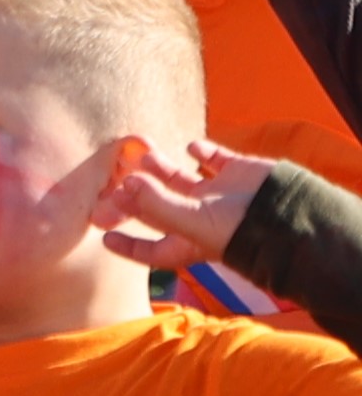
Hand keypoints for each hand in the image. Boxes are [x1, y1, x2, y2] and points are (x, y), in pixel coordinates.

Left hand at [93, 138, 279, 269]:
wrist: (291, 214)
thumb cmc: (240, 230)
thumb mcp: (191, 223)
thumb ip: (156, 205)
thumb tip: (127, 183)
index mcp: (190, 241)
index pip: (154, 249)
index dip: (129, 245)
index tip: (104, 238)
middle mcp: (201, 219)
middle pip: (160, 208)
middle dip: (138, 196)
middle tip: (117, 180)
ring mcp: (219, 195)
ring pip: (181, 180)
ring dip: (161, 168)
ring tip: (146, 156)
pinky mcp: (237, 172)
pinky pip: (214, 158)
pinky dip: (202, 150)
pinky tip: (192, 146)